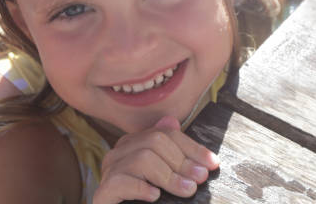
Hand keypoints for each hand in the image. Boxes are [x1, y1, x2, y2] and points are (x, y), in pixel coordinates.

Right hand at [92, 116, 219, 202]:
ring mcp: (108, 172)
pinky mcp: (103, 192)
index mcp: (133, 144)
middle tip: (200, 178)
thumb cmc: (145, 200)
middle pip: (154, 142)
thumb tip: (173, 121)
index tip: (212, 163)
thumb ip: (169, 151)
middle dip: (182, 160)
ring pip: (142, 158)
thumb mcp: (163, 176)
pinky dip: (141, 187)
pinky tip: (155, 196)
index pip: (164, 134)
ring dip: (169, 176)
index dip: (191, 147)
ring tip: (186, 190)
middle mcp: (118, 153)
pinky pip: (121, 181)